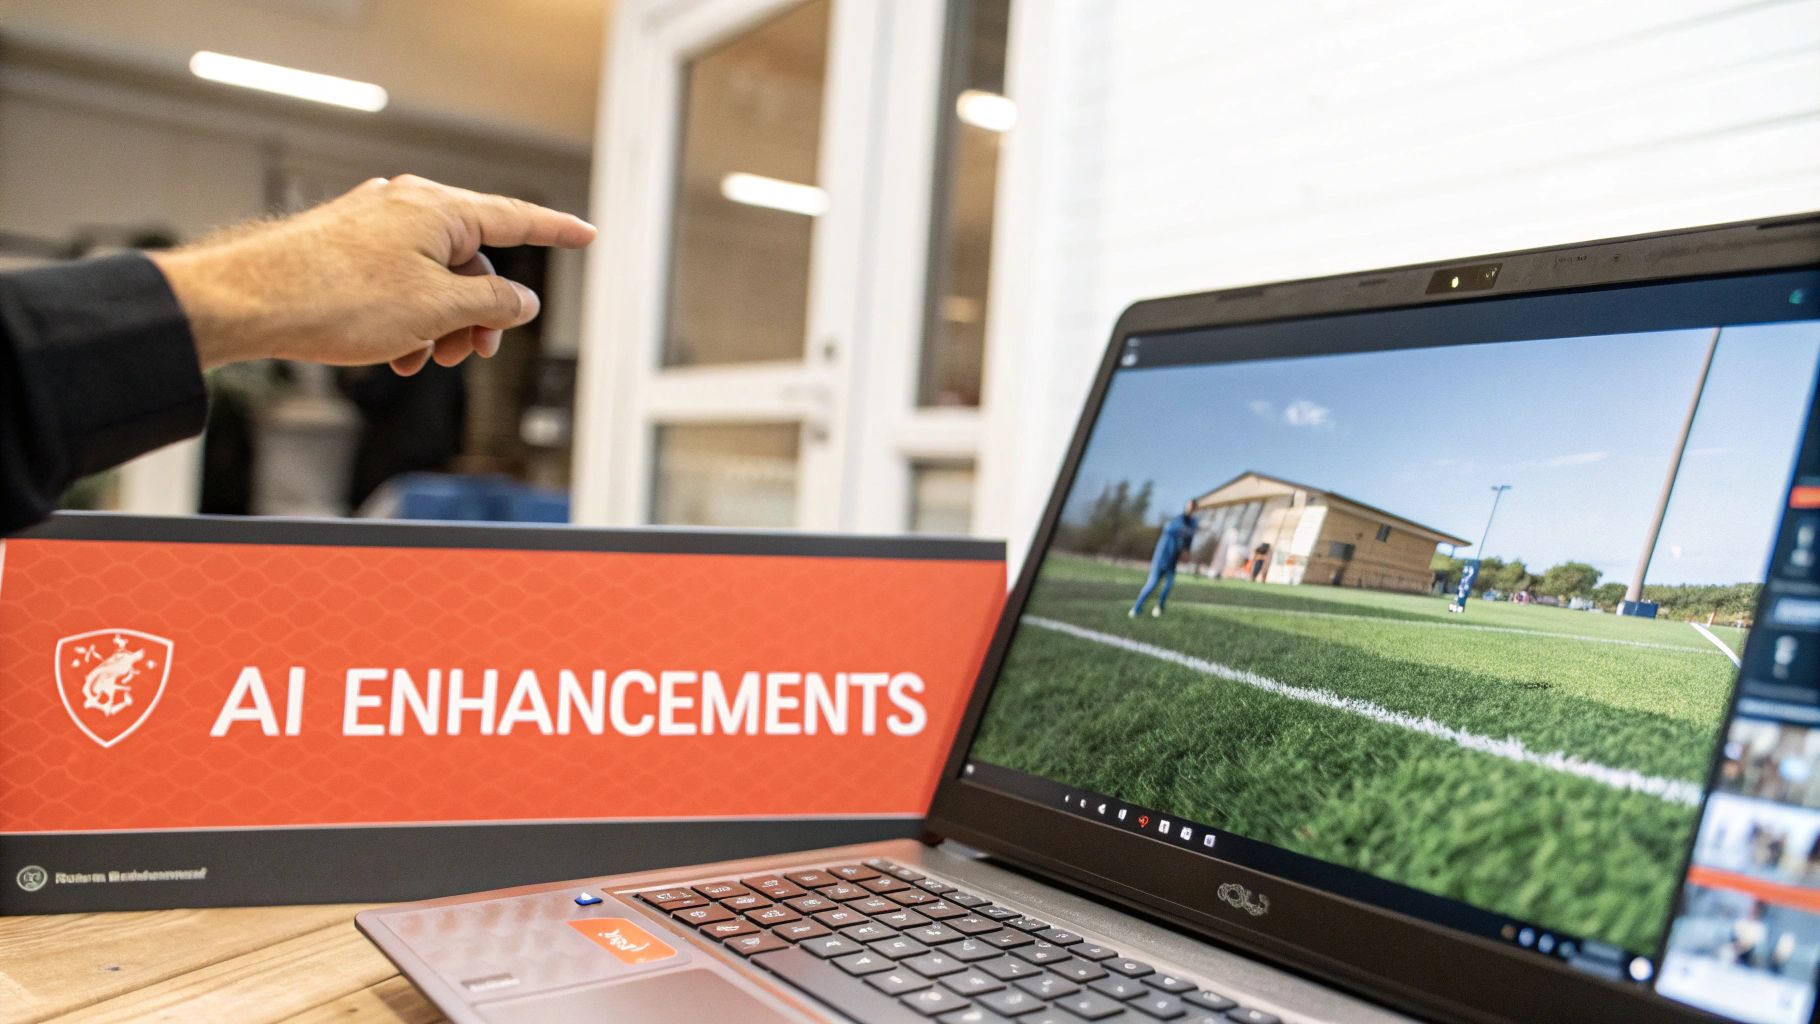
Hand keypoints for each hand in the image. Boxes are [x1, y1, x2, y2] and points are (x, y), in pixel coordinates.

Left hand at [148, 175, 595, 373]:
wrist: (247, 302)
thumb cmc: (335, 297)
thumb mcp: (437, 309)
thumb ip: (494, 305)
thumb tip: (521, 303)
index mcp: (437, 208)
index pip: (515, 219)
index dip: (556, 231)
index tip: (586, 235)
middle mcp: (406, 206)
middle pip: (472, 263)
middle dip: (477, 314)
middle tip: (469, 353)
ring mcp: (373, 225)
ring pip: (434, 280)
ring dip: (438, 324)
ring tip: (418, 358)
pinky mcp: (346, 248)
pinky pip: (398, 284)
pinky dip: (406, 319)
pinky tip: (390, 352)